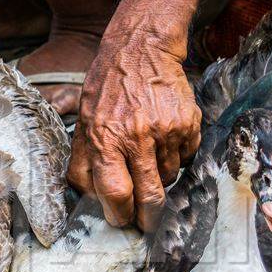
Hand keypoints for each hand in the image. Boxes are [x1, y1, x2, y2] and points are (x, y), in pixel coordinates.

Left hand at [68, 23, 200, 230]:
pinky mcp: (188, 123)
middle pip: (150, 197)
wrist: (142, 49)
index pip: (115, 192)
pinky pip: (186, 158)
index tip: (121, 220)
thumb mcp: (83, 121)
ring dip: (160, 178)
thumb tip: (89, 197)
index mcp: (105, 138)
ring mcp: (166, 130)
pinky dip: (176, 157)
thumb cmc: (107, 87)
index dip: (119, 215)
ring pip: (169, 178)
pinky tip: (164, 139)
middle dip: (148, 218)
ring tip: (149, 156)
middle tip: (146, 223)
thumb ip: (82, 160)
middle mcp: (137, 137)